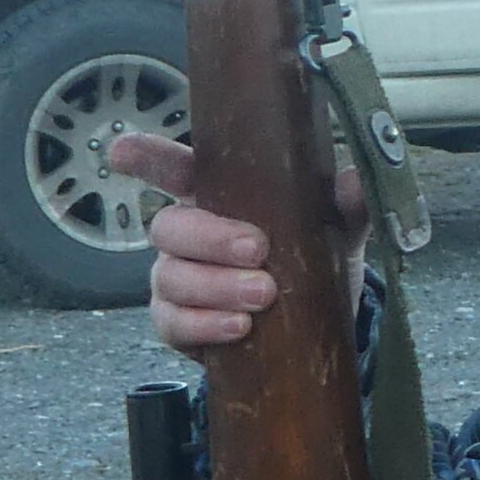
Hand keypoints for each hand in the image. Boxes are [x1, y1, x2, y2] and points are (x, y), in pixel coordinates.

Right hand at [110, 131, 366, 351]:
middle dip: (211, 238)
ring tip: (263, 296)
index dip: (147, 158)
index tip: (122, 151)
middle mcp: (188, 235)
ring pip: (170, 277)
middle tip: (258, 250)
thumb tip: (356, 180)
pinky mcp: (179, 325)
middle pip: (168, 227)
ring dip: (216, 286)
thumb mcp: (336, 229)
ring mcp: (177, 280)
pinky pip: (173, 323)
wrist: (316, 328)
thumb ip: (346, 204)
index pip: (175, 169)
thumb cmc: (312, 259)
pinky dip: (204, 326)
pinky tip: (239, 327)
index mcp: (218, 196)